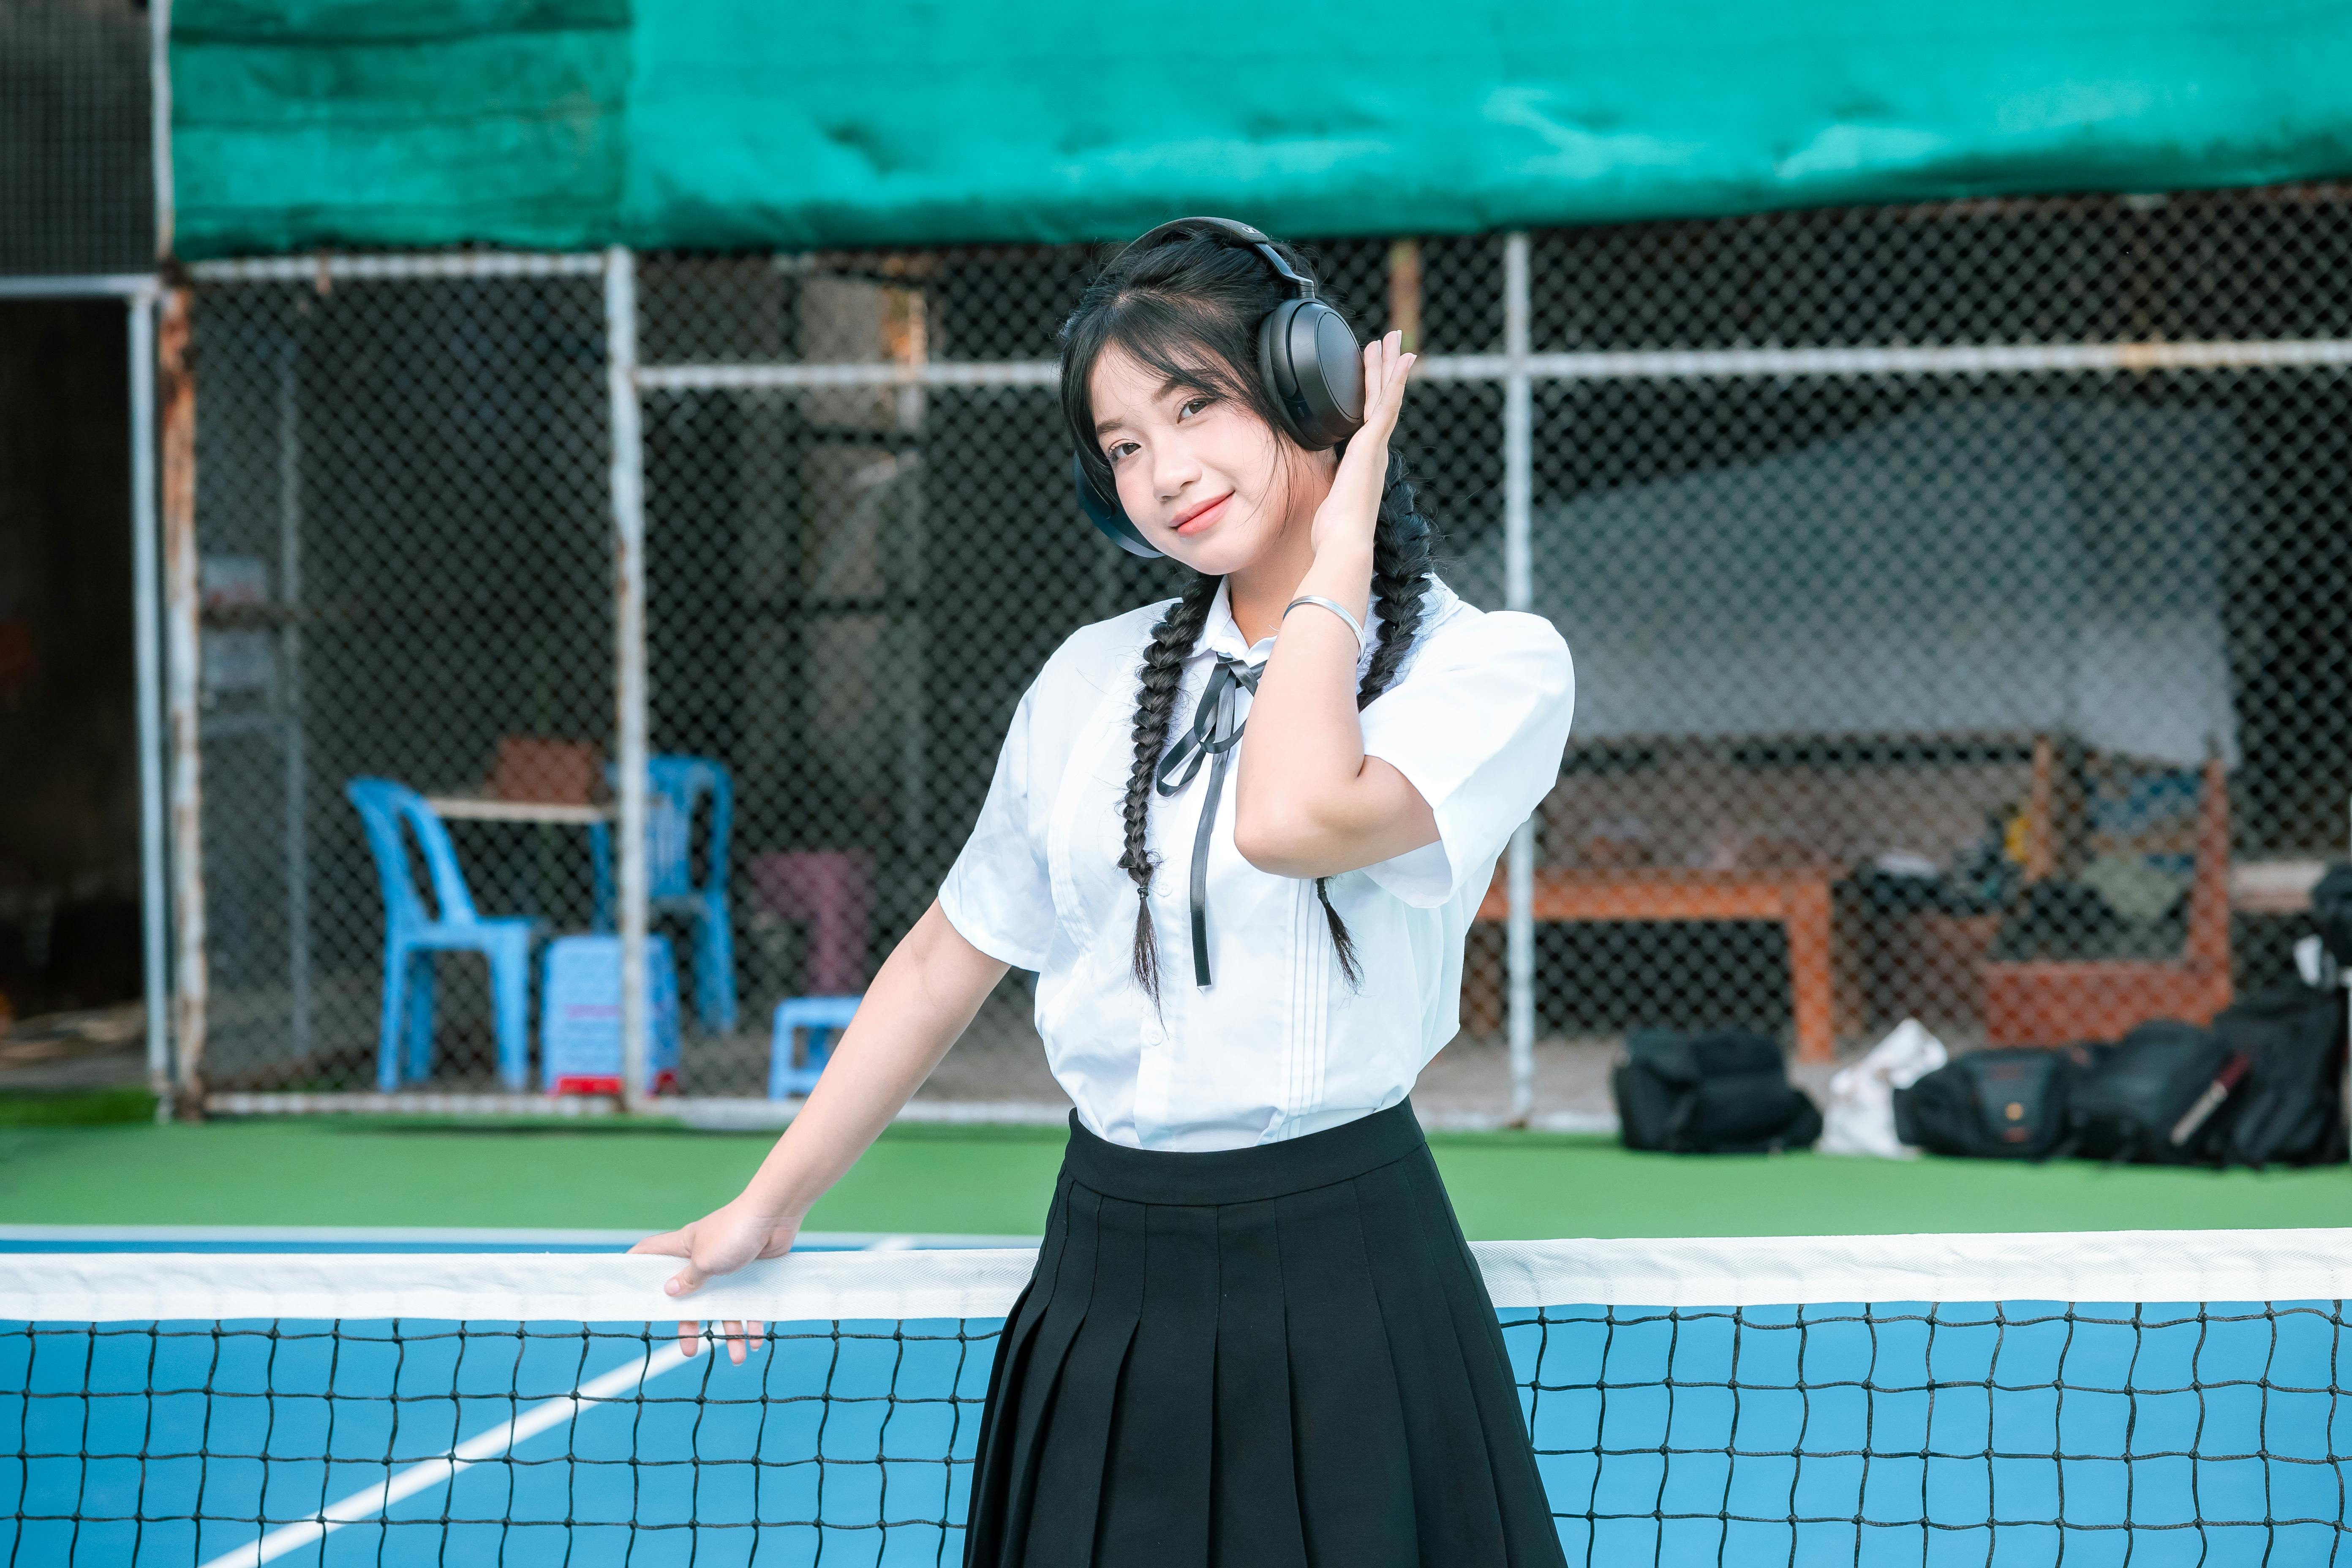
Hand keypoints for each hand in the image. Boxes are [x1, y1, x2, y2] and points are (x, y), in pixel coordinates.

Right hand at [629, 1198, 802, 1363]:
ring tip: (737, 1357)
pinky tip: (755, 1340)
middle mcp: (704, 1259)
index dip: (637, 1267)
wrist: (776, 1215)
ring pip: (725, 1306)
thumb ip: (688, 1279)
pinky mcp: (753, 1272)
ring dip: (731, 1333)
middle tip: (690, 1350)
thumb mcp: (704, 1259)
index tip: (628, 1288)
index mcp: (684, 1248)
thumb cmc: (734, 1231)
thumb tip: (668, 1292)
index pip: (651, 1254)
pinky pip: (750, 1303)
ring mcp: (729, 1266)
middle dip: (692, 1325)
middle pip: (691, 1298)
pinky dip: (753, 1322)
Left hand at [1309, 330, 1416, 560]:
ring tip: (1392, 338)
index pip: (1372, 417)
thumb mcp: (1329, 495)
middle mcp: (1375, 450)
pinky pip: (1386, 404)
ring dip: (1389, 365)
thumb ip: (1331, 478)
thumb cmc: (1335, 528)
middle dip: (1385, 369)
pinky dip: (1395, 380)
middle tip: (1390, 342)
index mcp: (1366, 460)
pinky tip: (1402, 360)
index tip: (1375, 369)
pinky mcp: (1372, 443)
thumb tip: (1325, 475)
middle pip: (1382, 400)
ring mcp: (1376, 445)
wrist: (1344, 540)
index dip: (1375, 391)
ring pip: (1385, 395)